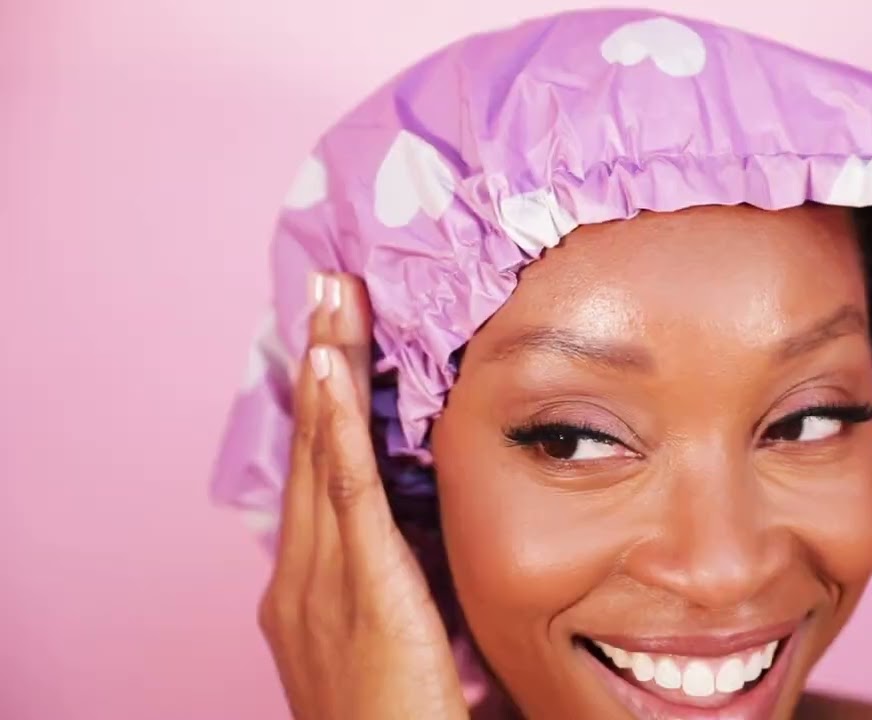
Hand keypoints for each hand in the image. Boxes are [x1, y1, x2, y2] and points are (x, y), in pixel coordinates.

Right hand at [257, 273, 469, 719]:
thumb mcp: (397, 641)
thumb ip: (404, 585)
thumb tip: (432, 539)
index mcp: (310, 586)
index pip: (318, 475)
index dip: (325, 402)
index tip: (335, 341)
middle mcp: (300, 574)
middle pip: (311, 447)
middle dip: (319, 364)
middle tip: (326, 288)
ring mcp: (317, 579)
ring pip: (321, 451)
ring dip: (325, 369)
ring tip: (329, 299)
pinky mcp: (355, 587)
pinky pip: (342, 489)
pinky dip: (333, 423)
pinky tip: (328, 368)